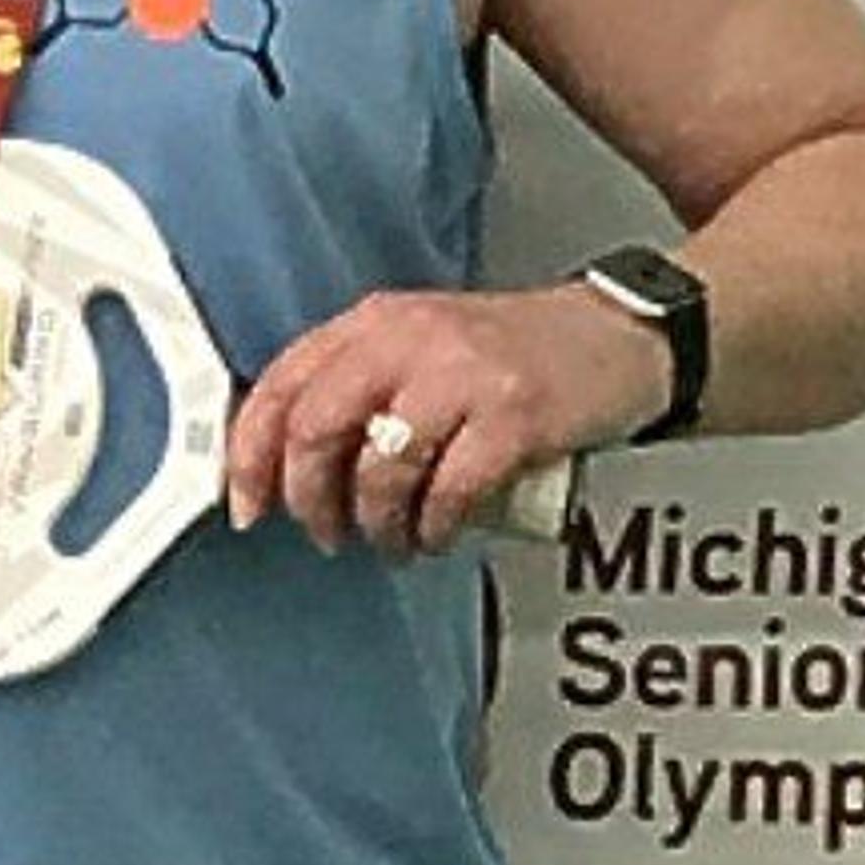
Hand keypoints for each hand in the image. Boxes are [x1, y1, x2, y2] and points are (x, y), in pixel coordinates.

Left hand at [224, 283, 672, 559]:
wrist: (618, 336)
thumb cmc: (510, 355)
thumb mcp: (419, 351)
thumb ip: (356, 390)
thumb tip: (286, 466)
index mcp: (373, 323)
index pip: (281, 386)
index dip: (249, 454)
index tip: (246, 505)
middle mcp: (409, 339)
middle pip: (316, 427)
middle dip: (308, 498)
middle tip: (324, 533)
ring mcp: (463, 374)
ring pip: (379, 466)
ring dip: (376, 523)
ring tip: (392, 541)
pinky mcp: (514, 414)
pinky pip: (449, 488)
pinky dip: (433, 526)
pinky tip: (437, 534)